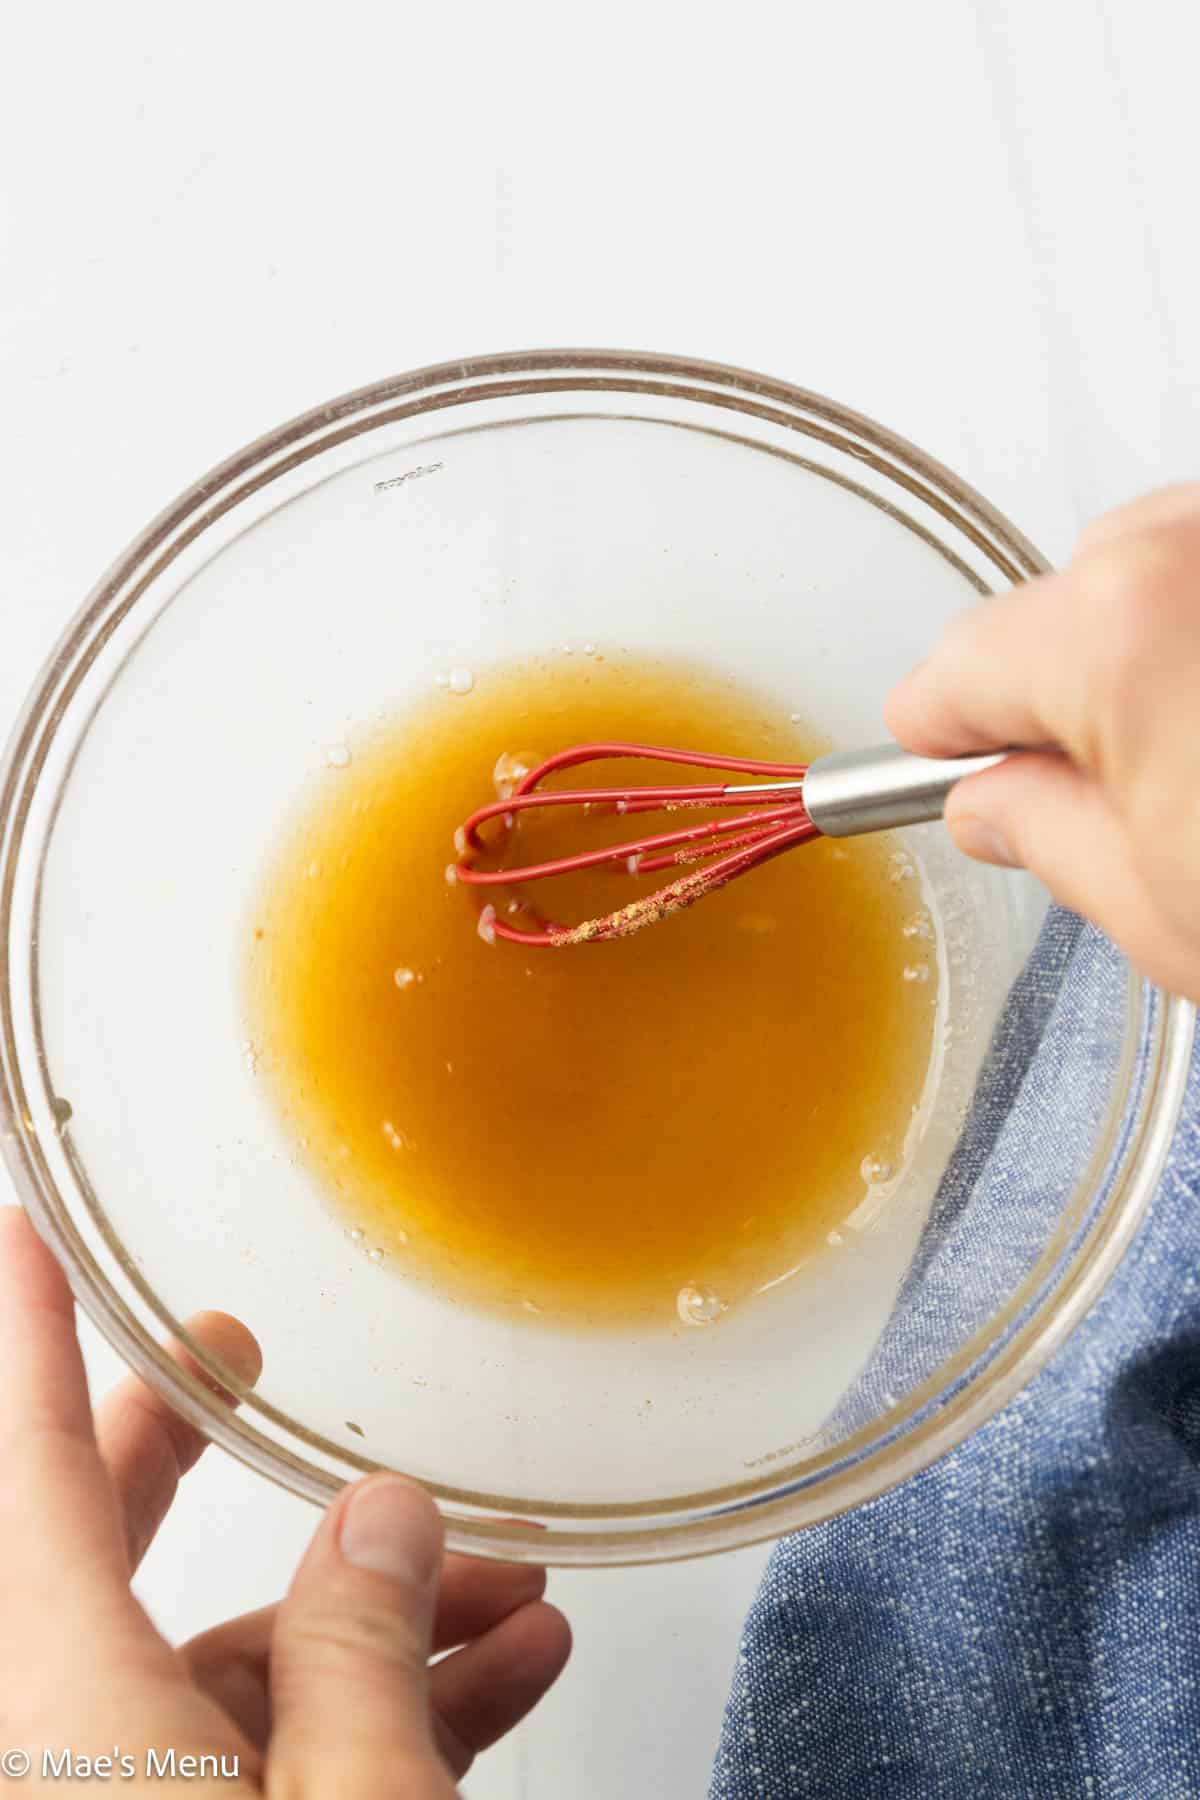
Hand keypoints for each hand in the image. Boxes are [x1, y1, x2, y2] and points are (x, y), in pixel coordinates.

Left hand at [0, 1207, 569, 1793]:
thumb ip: (362, 1651)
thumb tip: (383, 1525)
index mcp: (73, 1715)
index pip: (31, 1478)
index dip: (33, 1342)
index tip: (27, 1240)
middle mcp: (73, 1755)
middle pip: (101, 1553)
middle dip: (185, 1444)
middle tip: (235, 1354)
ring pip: (224, 1665)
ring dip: (368, 1610)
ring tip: (505, 1577)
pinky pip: (270, 1749)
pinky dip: (383, 1703)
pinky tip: (500, 1664)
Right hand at [886, 484, 1199, 1003]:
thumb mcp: (1174, 918)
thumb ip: (1051, 841)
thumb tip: (999, 807)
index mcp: (1115, 634)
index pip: (952, 673)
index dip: (937, 738)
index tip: (933, 764)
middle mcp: (1188, 544)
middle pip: (1053, 608)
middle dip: (1065, 691)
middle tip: (1118, 794)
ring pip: (1150, 567)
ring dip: (1155, 645)